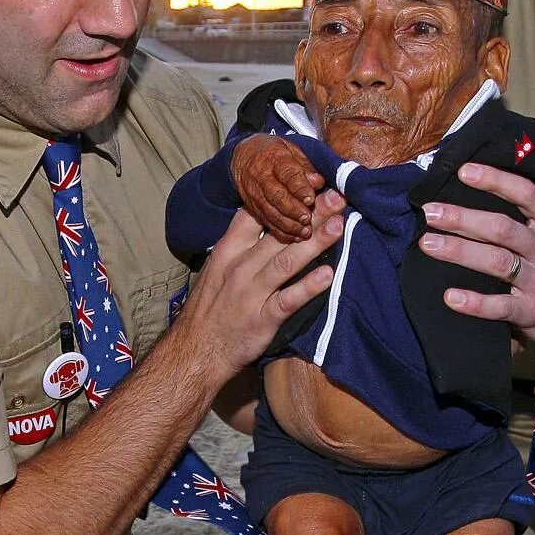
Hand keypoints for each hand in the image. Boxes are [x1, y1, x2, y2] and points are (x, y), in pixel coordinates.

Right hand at [170, 210, 340, 379]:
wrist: (196, 350)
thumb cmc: (210, 309)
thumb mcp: (216, 268)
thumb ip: (239, 243)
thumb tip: (261, 218)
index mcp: (228, 250)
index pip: (254, 214)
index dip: (282, 197)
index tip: (309, 184)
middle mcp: (240, 267)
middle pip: (279, 233)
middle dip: (310, 213)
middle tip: (337, 197)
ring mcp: (252, 293)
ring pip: (287, 261)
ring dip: (315, 242)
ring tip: (338, 225)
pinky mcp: (263, 319)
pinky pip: (288, 300)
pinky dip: (308, 287)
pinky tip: (328, 275)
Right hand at [231, 134, 322, 242]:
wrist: (243, 157)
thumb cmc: (272, 152)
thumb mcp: (291, 149)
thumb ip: (305, 166)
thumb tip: (318, 181)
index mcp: (275, 158)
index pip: (287, 174)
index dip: (299, 187)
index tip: (310, 198)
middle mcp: (262, 177)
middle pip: (277, 196)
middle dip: (293, 209)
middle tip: (308, 218)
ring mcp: (255, 194)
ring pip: (271, 211)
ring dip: (288, 224)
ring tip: (304, 231)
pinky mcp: (253, 207)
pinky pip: (266, 220)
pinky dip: (280, 231)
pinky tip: (293, 237)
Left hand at [418, 163, 534, 339]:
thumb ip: (516, 216)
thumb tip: (466, 190)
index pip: (525, 194)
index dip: (495, 181)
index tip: (463, 171)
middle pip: (503, 228)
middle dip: (463, 218)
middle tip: (430, 212)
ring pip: (497, 262)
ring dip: (460, 251)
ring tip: (428, 244)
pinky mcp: (531, 311)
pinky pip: (499, 306)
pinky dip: (474, 302)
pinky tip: (450, 296)